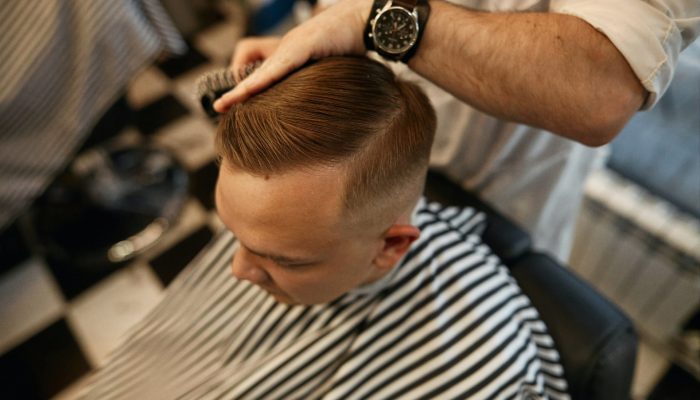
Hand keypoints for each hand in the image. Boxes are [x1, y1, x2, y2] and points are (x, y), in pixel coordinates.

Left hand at [214, 0, 371, 112]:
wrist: (366, 21)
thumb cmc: (350, 44)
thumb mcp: (328, 70)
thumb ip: (314, 84)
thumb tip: (315, 112)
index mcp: (292, 56)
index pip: (264, 74)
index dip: (248, 91)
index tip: (233, 107)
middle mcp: (288, 49)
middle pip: (256, 72)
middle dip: (237, 92)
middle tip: (219, 107)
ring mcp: (294, 45)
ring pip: (264, 71)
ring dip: (244, 88)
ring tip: (225, 103)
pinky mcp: (304, 44)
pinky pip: (280, 64)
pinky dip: (265, 78)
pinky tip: (251, 88)